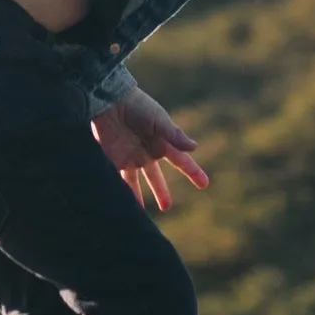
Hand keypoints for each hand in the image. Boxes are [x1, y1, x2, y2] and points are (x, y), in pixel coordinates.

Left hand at [93, 88, 210, 212]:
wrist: (109, 101)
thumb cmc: (137, 106)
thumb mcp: (158, 120)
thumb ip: (174, 135)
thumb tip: (194, 148)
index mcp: (162, 143)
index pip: (181, 161)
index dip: (193, 172)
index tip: (204, 184)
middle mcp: (147, 153)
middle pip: (156, 177)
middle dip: (161, 191)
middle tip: (166, 206)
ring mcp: (130, 157)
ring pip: (135, 182)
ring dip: (138, 197)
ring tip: (138, 214)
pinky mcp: (113, 159)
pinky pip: (119, 180)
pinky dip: (122, 192)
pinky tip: (123, 205)